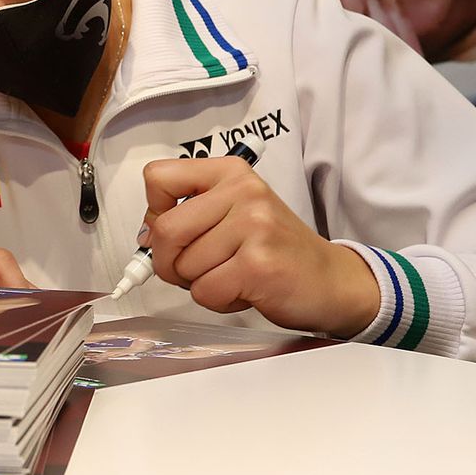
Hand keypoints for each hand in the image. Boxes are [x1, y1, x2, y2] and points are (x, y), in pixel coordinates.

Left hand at [139, 156, 377, 337]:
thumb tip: (145, 236)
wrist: (330, 279)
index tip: (173, 231)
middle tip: (195, 270)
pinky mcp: (259, 264)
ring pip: (184, 266)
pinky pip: (205, 291)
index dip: (154, 212)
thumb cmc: (274, 249)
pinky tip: (244, 290)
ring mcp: (253, 226)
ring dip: (200, 284)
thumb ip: (188, 215)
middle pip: (164, 229)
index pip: (158, 177)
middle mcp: (242, 191)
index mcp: (229, 173)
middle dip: (169, 261)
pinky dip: (217, 301)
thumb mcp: (232, 214)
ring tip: (233, 276)